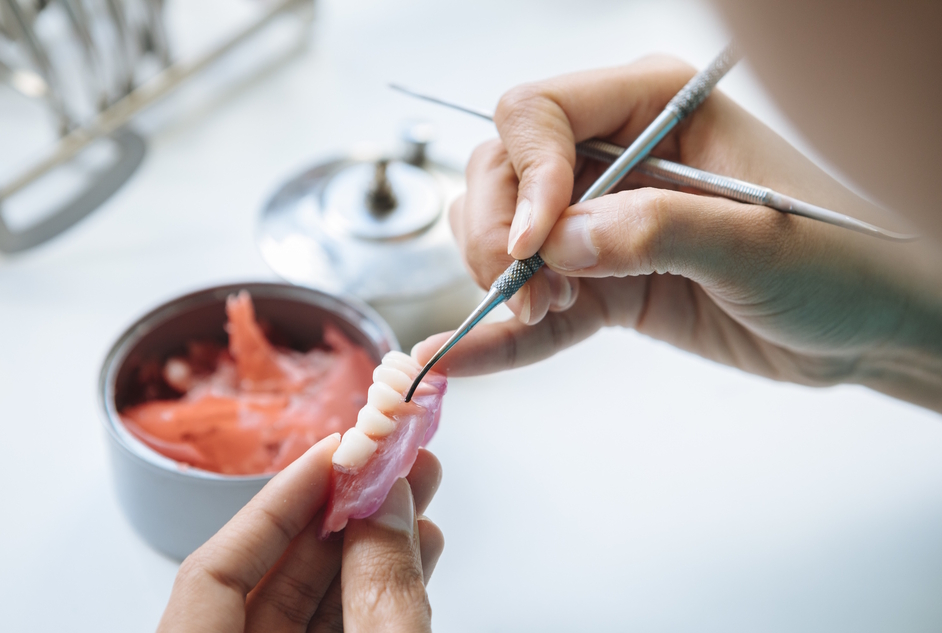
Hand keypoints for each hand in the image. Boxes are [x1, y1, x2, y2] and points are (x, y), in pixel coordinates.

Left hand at [157, 434, 442, 631]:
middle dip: (339, 513)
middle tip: (386, 460)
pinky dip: (379, 593)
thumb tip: (388, 510)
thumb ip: (380, 599)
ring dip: (371, 546)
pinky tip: (416, 551)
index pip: (213, 574)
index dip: (273, 504)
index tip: (330, 453)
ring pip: (313, 605)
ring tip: (417, 491)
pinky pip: (342, 630)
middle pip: (270, 579)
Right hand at [413, 56, 941, 410]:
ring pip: (505, 232)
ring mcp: (607, 224)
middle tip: (528, 289)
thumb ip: (656, 230)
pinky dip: (498, 336)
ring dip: (500, 276)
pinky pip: (536, 308)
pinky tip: (458, 357)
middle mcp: (620, 157)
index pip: (543, 114)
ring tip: (543, 311)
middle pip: (505, 172)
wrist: (867, 329)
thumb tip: (561, 242)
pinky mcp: (606, 286)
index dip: (526, 173)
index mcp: (658, 109)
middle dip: (500, 232)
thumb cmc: (843, 260)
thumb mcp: (759, 239)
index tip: (537, 240)